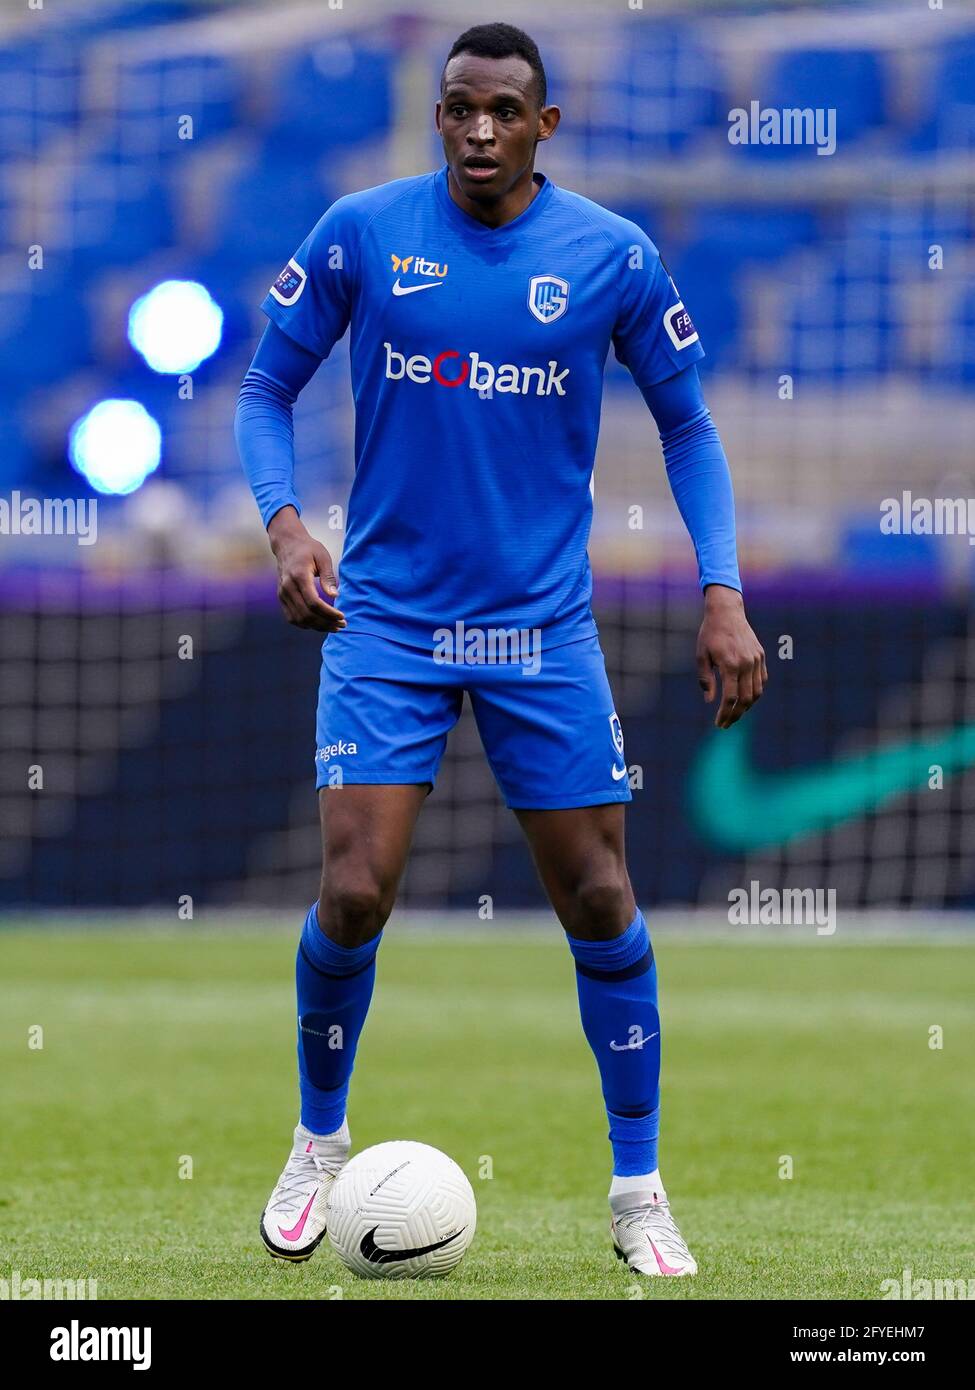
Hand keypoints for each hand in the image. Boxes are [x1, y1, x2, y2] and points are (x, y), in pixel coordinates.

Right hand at [267, 506, 345, 632]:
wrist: (287, 544)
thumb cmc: (308, 549)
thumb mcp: (323, 557)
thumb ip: (328, 577)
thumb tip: (335, 596)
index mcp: (299, 576)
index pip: (313, 603)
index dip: (328, 613)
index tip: (342, 616)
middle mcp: (288, 587)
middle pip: (306, 614)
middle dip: (326, 623)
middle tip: (342, 624)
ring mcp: (282, 594)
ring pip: (299, 619)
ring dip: (317, 626)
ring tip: (333, 626)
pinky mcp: (281, 598)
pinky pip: (292, 618)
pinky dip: (306, 624)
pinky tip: (319, 623)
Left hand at [696, 585, 766, 728]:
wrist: (726, 612)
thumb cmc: (710, 634)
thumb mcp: (701, 656)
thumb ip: (706, 680)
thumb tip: (710, 701)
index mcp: (730, 665)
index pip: (730, 698)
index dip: (725, 714)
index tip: (719, 723)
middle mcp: (746, 664)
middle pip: (746, 699)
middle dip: (736, 715)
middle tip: (726, 724)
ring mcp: (756, 660)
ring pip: (757, 692)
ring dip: (746, 706)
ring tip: (735, 713)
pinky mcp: (761, 656)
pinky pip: (761, 681)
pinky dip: (755, 693)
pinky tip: (744, 698)